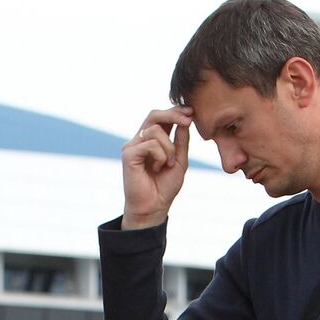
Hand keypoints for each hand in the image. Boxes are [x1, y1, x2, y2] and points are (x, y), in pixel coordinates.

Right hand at [121, 107, 194, 228]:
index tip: (191, 113)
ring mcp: (132, 147)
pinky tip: (158, 168)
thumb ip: (181, 141)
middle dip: (173, 115)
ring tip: (168, 164)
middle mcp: (139, 141)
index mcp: (151, 140)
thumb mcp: (180, 161)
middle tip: (188, 121)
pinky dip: (160, 156)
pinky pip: (150, 144)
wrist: (153, 208)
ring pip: (155, 131)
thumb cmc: (164, 187)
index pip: (161, 118)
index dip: (175, 112)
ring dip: (169, 147)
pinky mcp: (128, 155)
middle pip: (153, 115)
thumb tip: (185, 120)